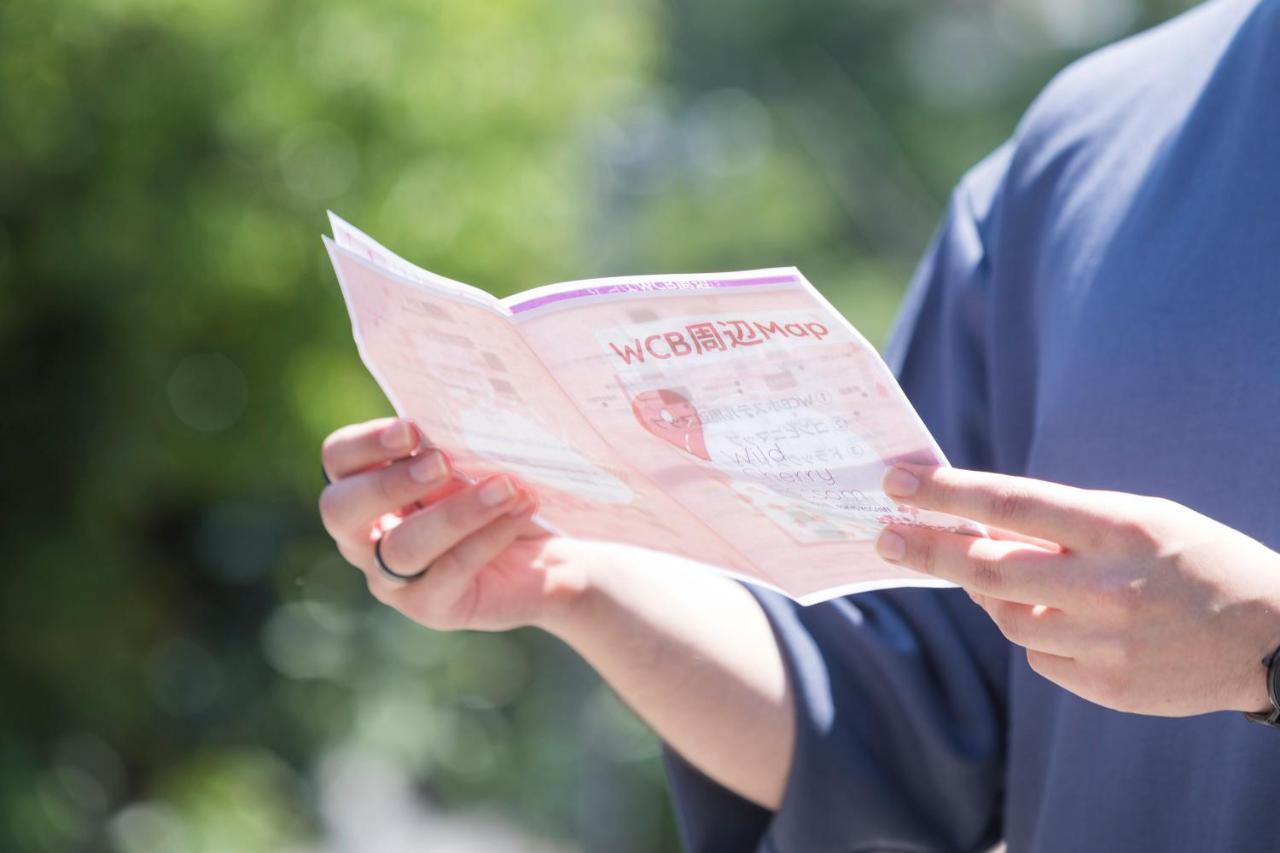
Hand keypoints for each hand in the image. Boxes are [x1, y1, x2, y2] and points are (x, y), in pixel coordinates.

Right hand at [319, 417, 590, 632]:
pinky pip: (451, 571)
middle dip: (389, 483)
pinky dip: (488, 536)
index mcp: (365, 485)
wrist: (548, 550)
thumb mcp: (473, 459)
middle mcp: (364, 536)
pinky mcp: (431, 607)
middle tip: (441, 462)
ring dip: (455, 513)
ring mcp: (392, 578)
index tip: (411, 429)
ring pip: (402, 548)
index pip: (338, 460)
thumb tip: (453, 418)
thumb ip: (451, 441)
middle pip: (342, 510)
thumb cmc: (498, 491)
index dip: (365, 443)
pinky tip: (520, 510)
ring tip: (505, 487)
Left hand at [875, 464, 1279, 716]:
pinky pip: (1037, 654)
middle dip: (926, 549)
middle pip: (987, 567)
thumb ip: (1063, 522)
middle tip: (886, 537)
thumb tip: (978, 522)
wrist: (1273, 639)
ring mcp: (1104, 641)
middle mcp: (1106, 585)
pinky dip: (1035, 632)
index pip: (1011, 504)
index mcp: (1118, 528)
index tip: (896, 484)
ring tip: (994, 576)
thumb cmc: (1195, 560)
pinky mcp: (1105, 686)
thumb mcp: (1139, 518)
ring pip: (1004, 616)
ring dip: (987, 593)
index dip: (946, 493)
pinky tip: (1060, 618)